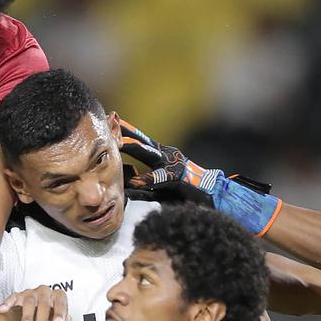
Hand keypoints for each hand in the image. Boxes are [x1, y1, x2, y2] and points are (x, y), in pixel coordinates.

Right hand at [0, 285, 73, 320]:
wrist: (32, 313)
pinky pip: (13, 298)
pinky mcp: (18, 296)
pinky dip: (8, 303)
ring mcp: (30, 293)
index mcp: (57, 296)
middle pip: (44, 304)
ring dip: (27, 316)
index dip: (60, 312)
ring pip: (29, 302)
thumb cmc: (48, 316)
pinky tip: (4, 310)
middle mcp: (45, 292)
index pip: (61, 302)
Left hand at [118, 122, 280, 235]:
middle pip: (141, 141)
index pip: (138, 141)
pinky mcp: (180, 177)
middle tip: (109, 120)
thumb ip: (140, 185)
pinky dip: (149, 179)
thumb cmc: (184, 195)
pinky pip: (162, 178)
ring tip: (119, 143)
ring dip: (135, 147)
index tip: (108, 121)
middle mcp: (167, 155)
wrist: (212, 199)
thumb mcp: (157, 189)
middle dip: (125, 131)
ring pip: (150, 153)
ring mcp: (174, 163)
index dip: (123, 133)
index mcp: (161, 156)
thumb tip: (123, 183)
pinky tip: (136, 180)